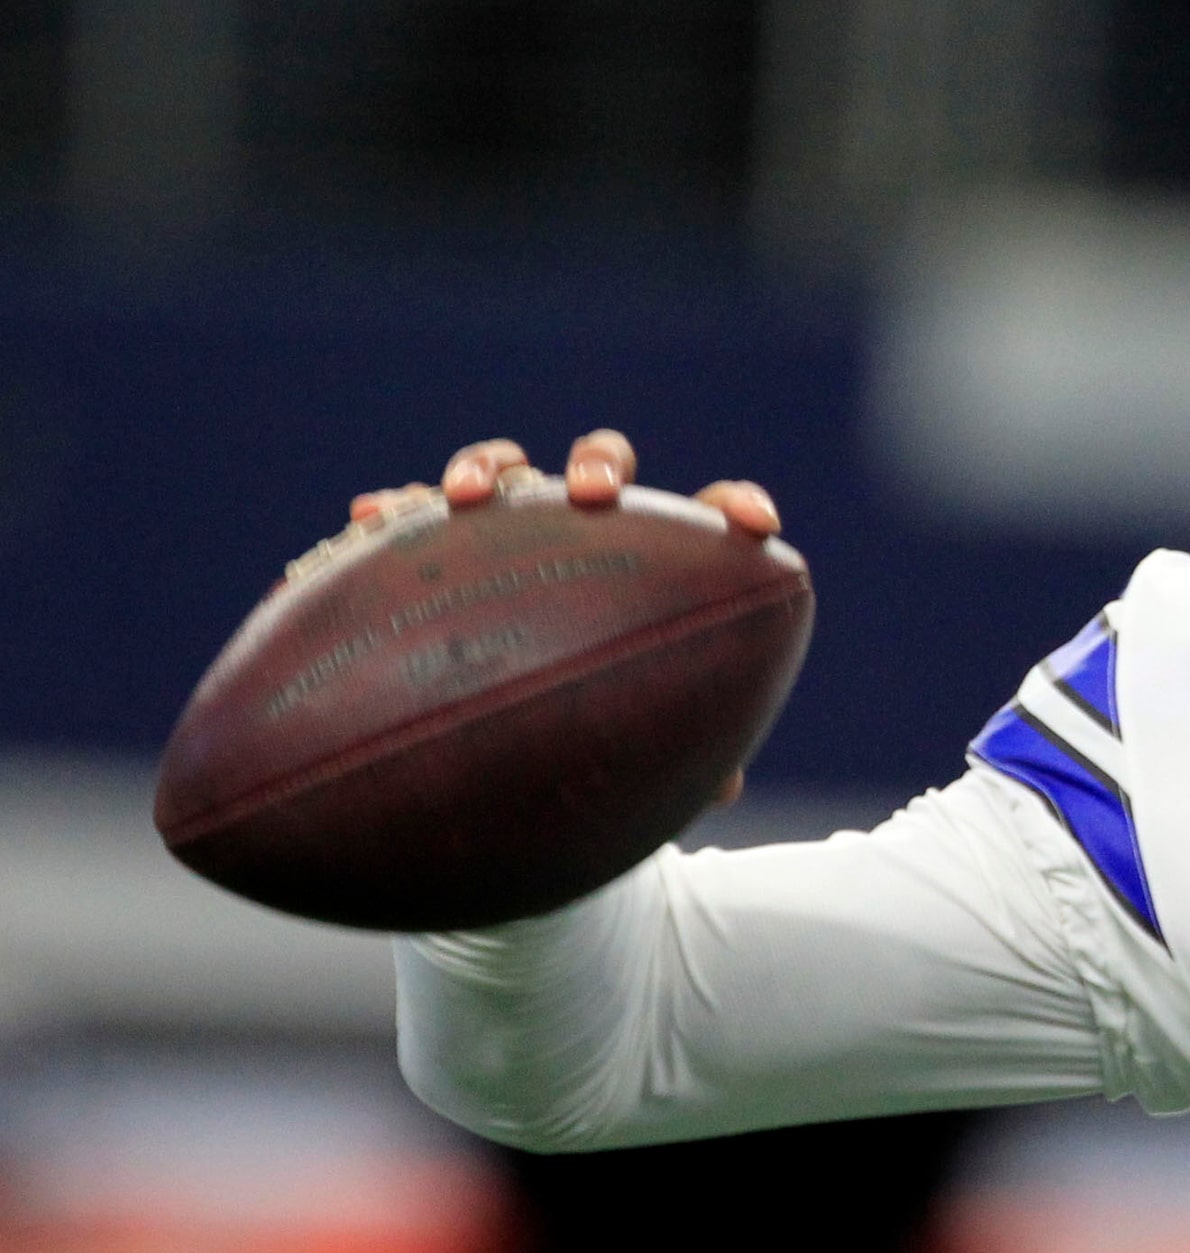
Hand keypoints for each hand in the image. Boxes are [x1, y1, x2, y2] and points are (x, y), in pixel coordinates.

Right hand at [347, 428, 777, 807]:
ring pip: (507, 470)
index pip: (706, 518)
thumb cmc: (600, 729)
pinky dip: (394, 510)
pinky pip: (414, 516)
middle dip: (595, 465)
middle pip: (600, 464)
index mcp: (652, 563)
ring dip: (488, 467)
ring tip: (466, 497)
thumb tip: (727, 787)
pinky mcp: (442, 549)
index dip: (735, 508)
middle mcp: (584, 529)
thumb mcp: (642, 746)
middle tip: (590, 496)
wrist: (513, 732)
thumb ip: (686, 753)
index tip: (759, 525)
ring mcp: (513, 530)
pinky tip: (367, 518)